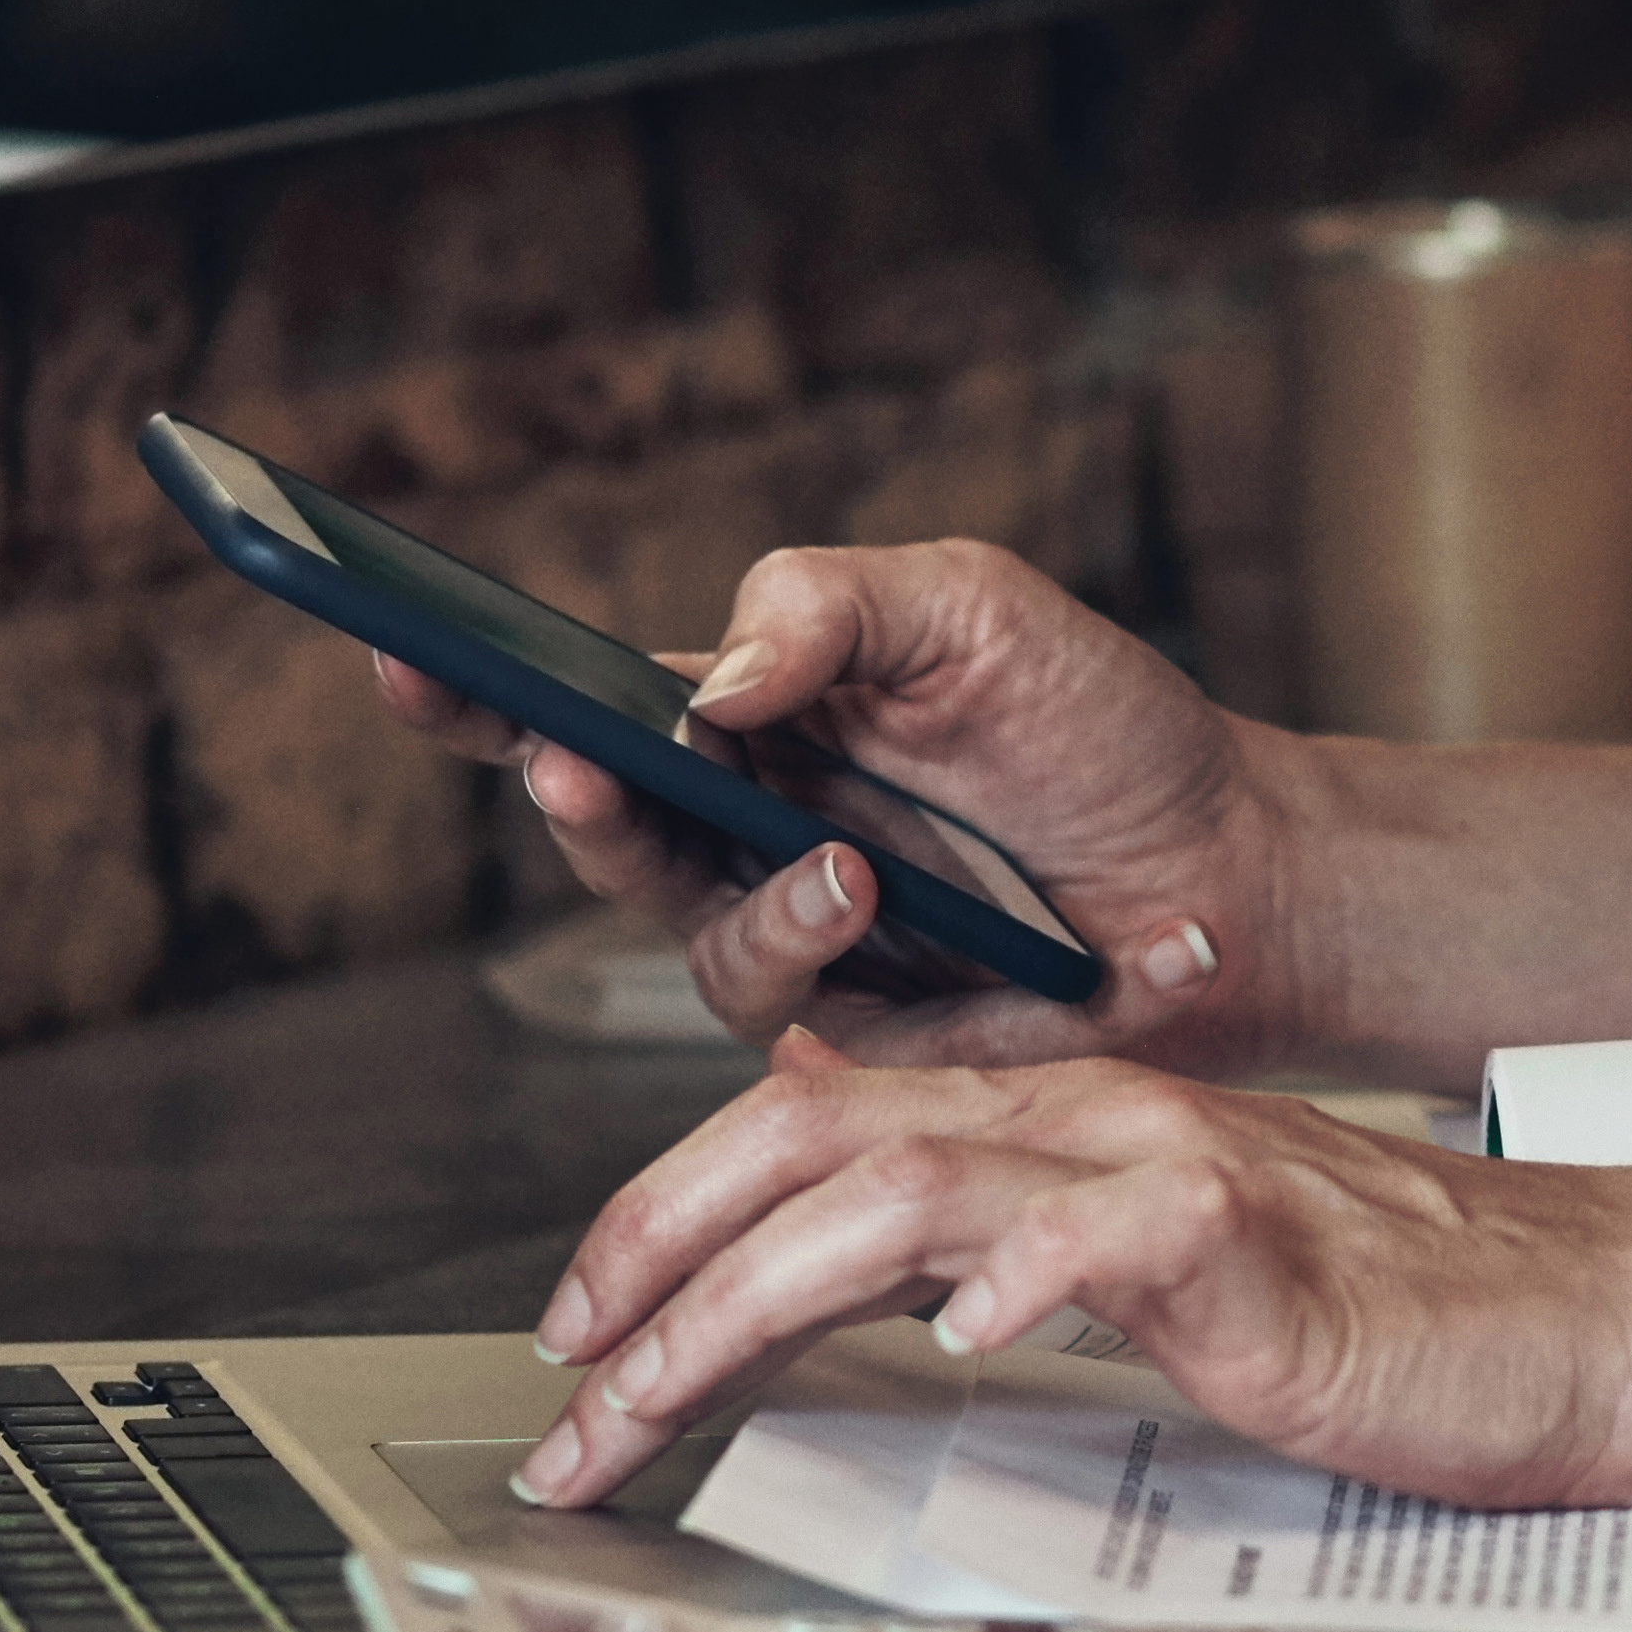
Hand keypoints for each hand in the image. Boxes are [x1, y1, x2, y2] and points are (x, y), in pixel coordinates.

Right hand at [361, 536, 1304, 1071]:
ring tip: (836, 860)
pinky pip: (788, 1008)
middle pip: (600, 822)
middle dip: (563, 791)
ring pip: (686, 931)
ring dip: (742, 894)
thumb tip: (713, 672)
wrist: (1228, 872)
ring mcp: (796, 935)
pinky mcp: (853, 1028)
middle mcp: (750, 828)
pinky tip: (877, 902)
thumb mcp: (973, 609)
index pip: (588, 698)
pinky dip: (819, 944)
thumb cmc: (1102, 730)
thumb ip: (832, 603)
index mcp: (758, 712)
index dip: (483, 688)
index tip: (402, 652)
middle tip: (562, 757)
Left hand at [511, 1031, 1631, 1510]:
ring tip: (653, 1398)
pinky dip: (1019, 1279)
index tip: (574, 1339)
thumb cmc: (1389, 1314)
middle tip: (558, 1397)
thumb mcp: (1152, 1273)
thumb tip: (857, 1280)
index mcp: (1051, 1123)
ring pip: (901, 1190)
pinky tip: (957, 1342)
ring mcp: (1166, 1168)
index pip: (800, 1135)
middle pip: (805, 1146)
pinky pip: (1113, 1237)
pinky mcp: (1258, 1241)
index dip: (660, 1224)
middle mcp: (1085, 1118)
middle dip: (647, 1268)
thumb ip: (1014, 1251)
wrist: (1592, 1308)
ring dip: (745, 1300)